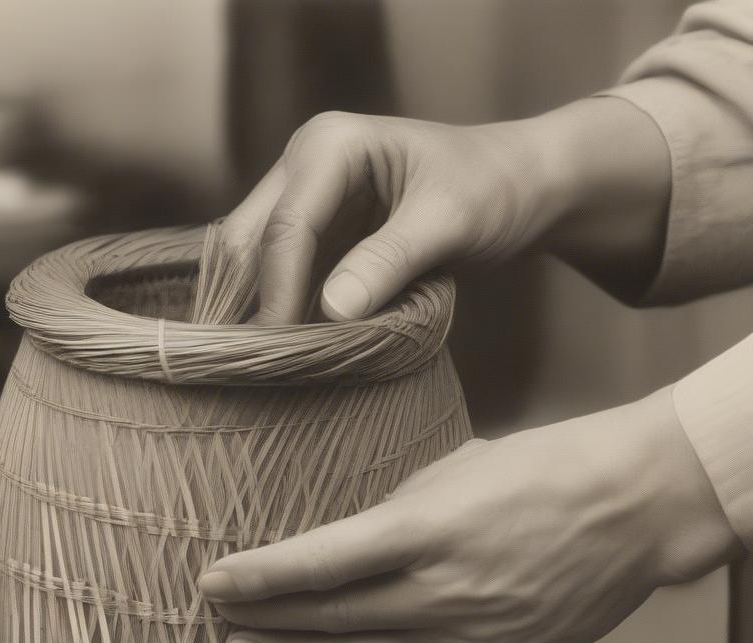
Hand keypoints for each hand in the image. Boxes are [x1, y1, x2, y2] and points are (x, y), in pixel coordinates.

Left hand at [199, 389, 740, 642]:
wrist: (634, 511)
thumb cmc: (542, 469)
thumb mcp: (453, 470)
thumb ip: (395, 515)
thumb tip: (346, 542)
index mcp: (426, 529)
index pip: (318, 563)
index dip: (259, 577)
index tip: (213, 581)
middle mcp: (440, 591)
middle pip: (327, 616)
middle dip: (262, 618)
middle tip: (213, 616)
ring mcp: (466, 635)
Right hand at [222, 99, 669, 323]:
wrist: (523, 186)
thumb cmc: (495, 188)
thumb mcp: (449, 221)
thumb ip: (390, 261)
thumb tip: (331, 310)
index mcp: (329, 146)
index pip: (287, 226)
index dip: (279, 290)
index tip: (284, 349)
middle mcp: (303, 168)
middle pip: (249, 242)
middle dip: (251, 300)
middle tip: (259, 364)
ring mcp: (306, 203)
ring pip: (256, 264)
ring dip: (263, 309)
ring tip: (270, 365)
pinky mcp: (318, 238)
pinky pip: (283, 279)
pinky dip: (284, 312)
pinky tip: (289, 349)